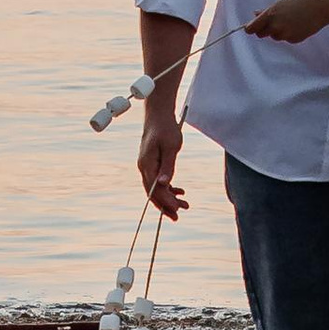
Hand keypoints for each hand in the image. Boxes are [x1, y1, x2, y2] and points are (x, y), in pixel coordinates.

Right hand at [137, 99, 186, 221]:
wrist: (158, 114)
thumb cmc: (166, 128)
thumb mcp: (170, 147)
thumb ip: (168, 166)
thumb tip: (164, 184)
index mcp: (147, 165)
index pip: (154, 189)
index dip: (166, 201)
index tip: (178, 209)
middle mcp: (144, 168)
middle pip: (153, 192)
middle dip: (166, 205)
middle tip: (180, 215)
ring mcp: (147, 166)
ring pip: (156, 188)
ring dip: (169, 198)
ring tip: (184, 205)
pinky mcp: (152, 164)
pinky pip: (158, 181)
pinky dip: (168, 188)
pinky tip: (180, 192)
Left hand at [244, 0, 328, 45]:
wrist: (321, 6)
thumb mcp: (282, 2)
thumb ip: (267, 11)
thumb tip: (255, 15)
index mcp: (271, 14)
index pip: (252, 29)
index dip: (250, 28)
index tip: (251, 27)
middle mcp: (276, 26)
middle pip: (261, 34)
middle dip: (264, 29)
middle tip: (273, 21)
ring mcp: (285, 34)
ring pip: (275, 36)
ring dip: (278, 31)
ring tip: (290, 19)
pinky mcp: (294, 40)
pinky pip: (286, 38)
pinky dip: (289, 33)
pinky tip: (298, 24)